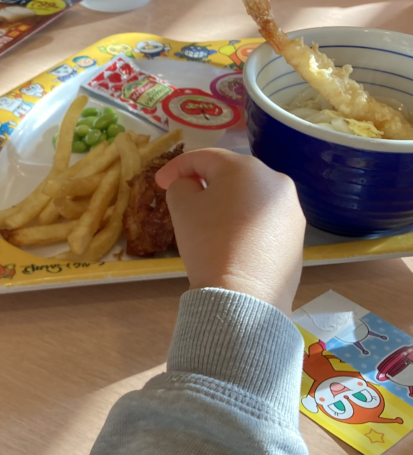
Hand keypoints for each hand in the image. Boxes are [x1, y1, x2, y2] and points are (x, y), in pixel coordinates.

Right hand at [155, 149, 305, 315]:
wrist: (243, 296)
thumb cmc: (208, 243)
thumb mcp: (182, 207)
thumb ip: (181, 185)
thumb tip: (192, 185)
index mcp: (246, 168)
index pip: (204, 158)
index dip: (176, 167)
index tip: (159, 182)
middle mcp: (275, 181)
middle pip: (232, 174)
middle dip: (205, 182)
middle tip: (183, 197)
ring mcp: (291, 209)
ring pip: (250, 196)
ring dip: (227, 201)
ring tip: (209, 220)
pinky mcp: (297, 234)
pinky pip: (264, 218)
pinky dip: (245, 221)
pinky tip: (231, 239)